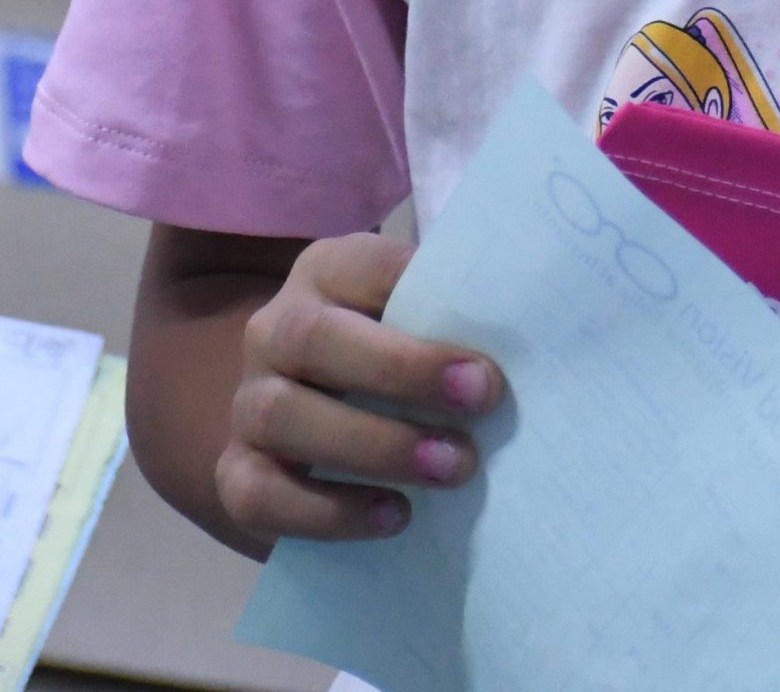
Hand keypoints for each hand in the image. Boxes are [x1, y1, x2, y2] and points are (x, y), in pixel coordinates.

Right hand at [216, 232, 504, 543]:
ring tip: (453, 468)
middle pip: (315, 338)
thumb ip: (458, 311)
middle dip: (402, 370)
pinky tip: (393, 517)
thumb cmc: (400, 350)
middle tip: (481, 399)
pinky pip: (258, 494)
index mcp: (330, 272)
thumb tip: (541, 319)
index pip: (365, 266)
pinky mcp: (233, 472)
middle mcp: (276, 329)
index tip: (485, 346)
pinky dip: (328, 512)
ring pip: (282, 416)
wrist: (315, 408)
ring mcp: (247, 402)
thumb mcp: (424, 317)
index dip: (421, 297)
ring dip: (374, 445)